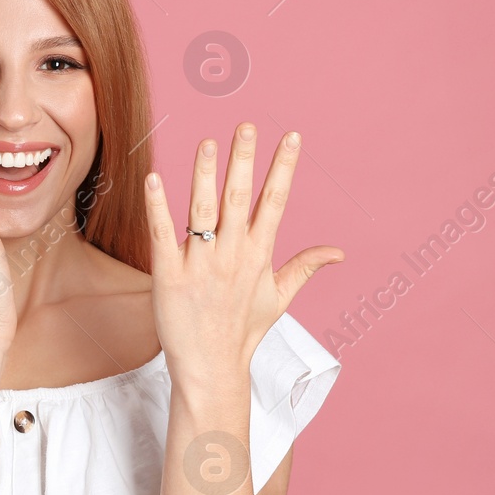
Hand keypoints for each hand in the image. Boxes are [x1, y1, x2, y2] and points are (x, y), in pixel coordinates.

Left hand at [142, 123, 343, 384]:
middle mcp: (232, 255)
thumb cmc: (243, 331)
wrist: (211, 369)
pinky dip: (158, 208)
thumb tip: (339, 253)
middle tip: (247, 125)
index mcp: (259, 255)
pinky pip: (163, 235)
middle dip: (244, 160)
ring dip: (204, 175)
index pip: (274, 202)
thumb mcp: (279, 297)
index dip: (283, 168)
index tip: (291, 136)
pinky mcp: (169, 276)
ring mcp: (200, 265)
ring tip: (208, 142)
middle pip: (238, 198)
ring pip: (202, 211)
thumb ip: (305, 267)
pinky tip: (155, 179)